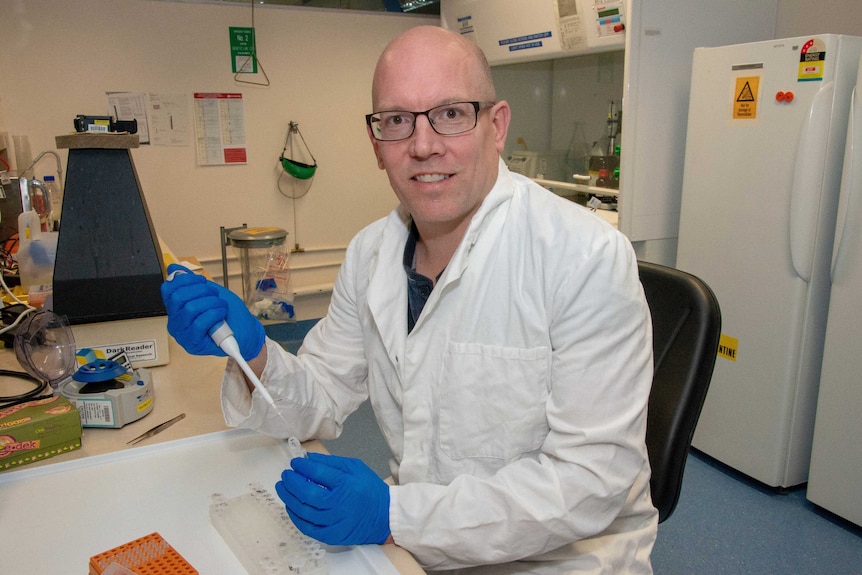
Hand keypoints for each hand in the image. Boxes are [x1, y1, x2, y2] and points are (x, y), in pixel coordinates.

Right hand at [160, 263, 264, 359]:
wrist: (246, 332)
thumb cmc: (228, 314)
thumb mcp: (209, 292)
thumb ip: (191, 281)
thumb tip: (173, 267)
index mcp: (176, 309)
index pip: (168, 289)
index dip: (186, 280)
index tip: (202, 281)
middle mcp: (175, 322)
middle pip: (178, 297)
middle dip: (202, 291)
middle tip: (215, 295)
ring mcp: (182, 335)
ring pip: (190, 308)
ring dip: (212, 303)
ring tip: (222, 307)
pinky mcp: (193, 344)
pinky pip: (200, 322)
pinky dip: (215, 314)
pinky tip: (222, 315)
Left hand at [275, 453, 390, 545]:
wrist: (385, 517)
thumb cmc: (370, 490)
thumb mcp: (355, 468)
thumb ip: (331, 462)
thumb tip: (308, 458)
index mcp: (346, 484)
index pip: (317, 473)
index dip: (302, 467)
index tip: (295, 463)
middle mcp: (339, 504)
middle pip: (307, 493)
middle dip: (292, 482)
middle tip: (285, 475)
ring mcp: (334, 522)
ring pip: (304, 511)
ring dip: (289, 498)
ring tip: (283, 488)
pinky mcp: (331, 536)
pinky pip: (307, 528)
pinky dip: (295, 517)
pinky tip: (291, 507)